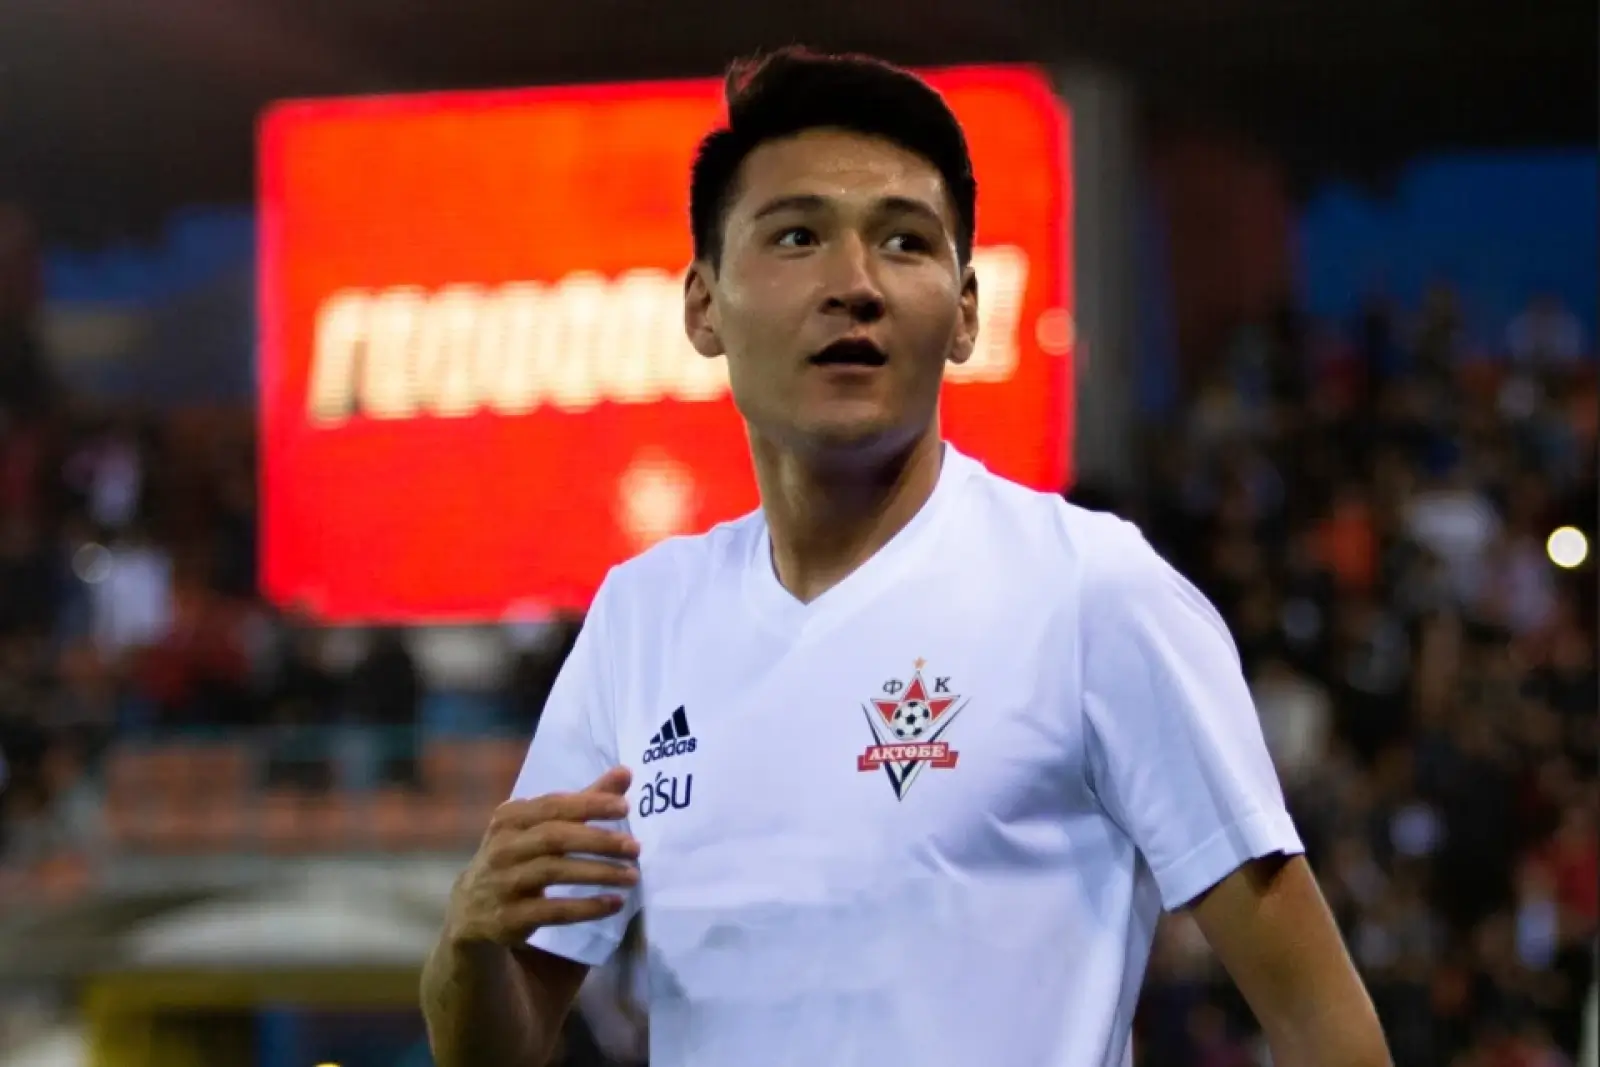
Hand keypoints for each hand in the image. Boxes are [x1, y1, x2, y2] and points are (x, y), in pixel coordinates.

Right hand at [445, 767, 639, 946]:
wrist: (471, 909)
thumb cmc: (517, 857)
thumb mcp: (541, 826)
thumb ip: (583, 801)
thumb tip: (625, 773)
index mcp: (511, 818)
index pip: (553, 805)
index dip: (589, 805)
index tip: (625, 808)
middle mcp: (503, 847)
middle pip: (554, 837)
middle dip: (598, 840)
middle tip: (634, 847)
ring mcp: (503, 883)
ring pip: (554, 872)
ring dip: (598, 873)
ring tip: (633, 876)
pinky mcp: (509, 918)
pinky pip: (553, 911)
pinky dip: (587, 907)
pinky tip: (615, 903)